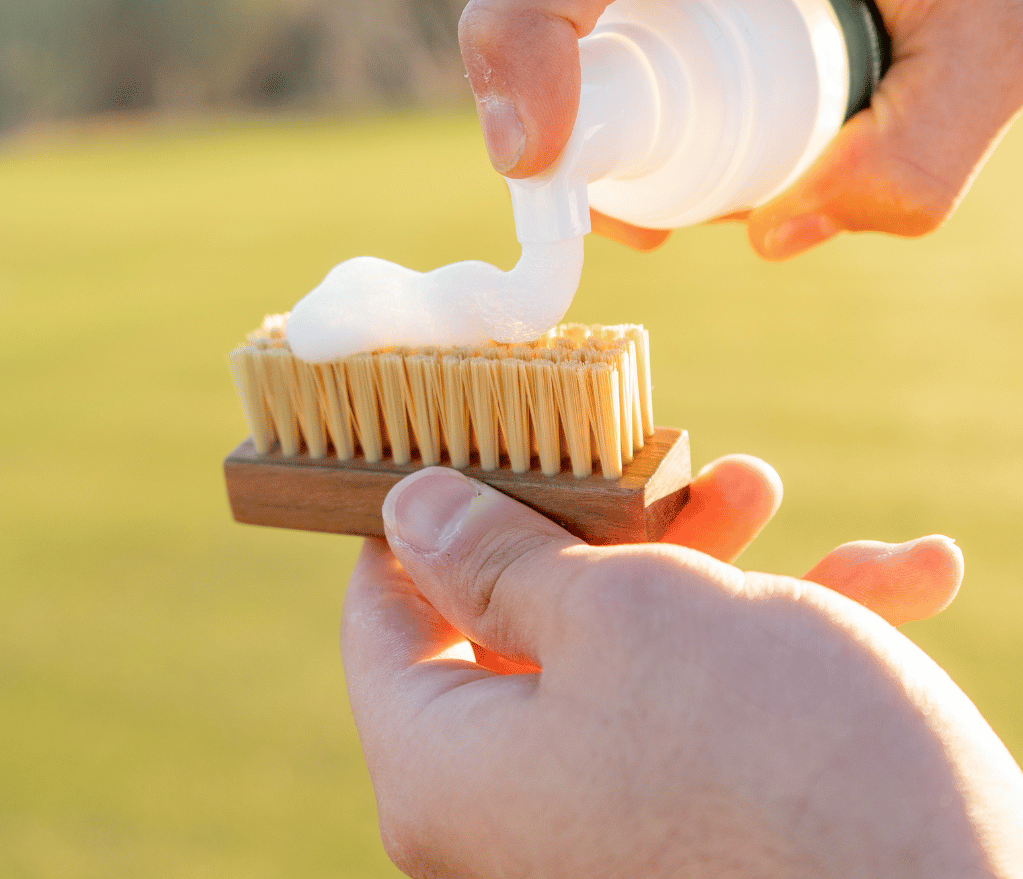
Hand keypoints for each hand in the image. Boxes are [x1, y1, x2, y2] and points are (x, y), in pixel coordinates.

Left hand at [342, 459, 1022, 876]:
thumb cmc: (772, 757)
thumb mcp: (617, 609)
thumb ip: (497, 554)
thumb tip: (409, 509)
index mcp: (448, 768)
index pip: (382, 613)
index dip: (423, 516)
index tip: (479, 443)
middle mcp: (509, 816)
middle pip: (523, 621)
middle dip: (609, 527)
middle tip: (664, 463)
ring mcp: (602, 832)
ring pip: (627, 659)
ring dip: (706, 567)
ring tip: (766, 491)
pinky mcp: (696, 841)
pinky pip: (706, 726)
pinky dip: (781, 645)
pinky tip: (898, 577)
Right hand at [460, 0, 1022, 258]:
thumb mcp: (1006, 36)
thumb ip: (913, 161)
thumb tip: (775, 232)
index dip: (526, 47)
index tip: (532, 160)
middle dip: (583, 115)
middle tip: (662, 218)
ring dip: (614, 85)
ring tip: (727, 142)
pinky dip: (630, 45)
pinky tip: (709, 85)